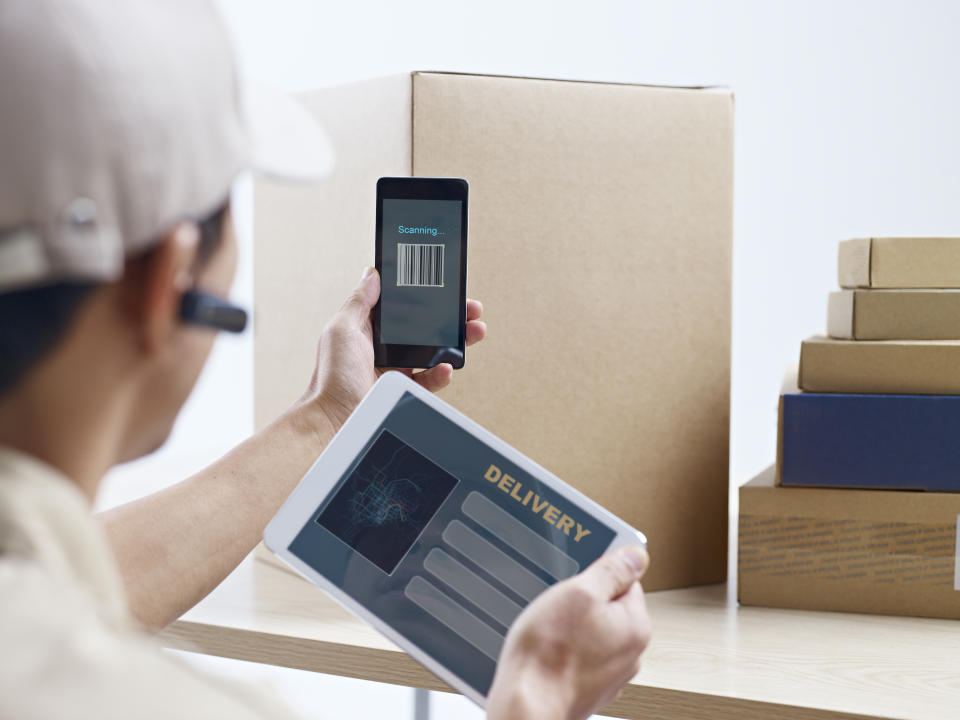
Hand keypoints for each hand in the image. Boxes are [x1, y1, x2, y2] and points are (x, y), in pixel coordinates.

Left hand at [300, 266, 485, 428]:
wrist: (334, 418)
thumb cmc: (332, 375)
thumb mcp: (342, 328)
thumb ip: (360, 301)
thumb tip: (372, 273)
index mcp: (369, 327)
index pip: (404, 306)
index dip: (426, 295)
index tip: (446, 287)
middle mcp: (385, 346)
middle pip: (426, 326)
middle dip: (451, 316)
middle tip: (471, 309)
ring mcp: (397, 368)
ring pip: (435, 350)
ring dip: (457, 341)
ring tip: (474, 332)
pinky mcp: (405, 388)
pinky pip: (431, 378)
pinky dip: (442, 372)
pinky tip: (447, 367)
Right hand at [487, 546, 651, 719]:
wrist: (525, 704)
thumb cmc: (548, 654)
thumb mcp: (578, 593)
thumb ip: (612, 571)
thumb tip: (636, 555)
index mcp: (635, 626)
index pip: (625, 581)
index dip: (596, 575)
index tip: (577, 579)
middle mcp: (629, 653)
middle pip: (608, 607)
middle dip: (581, 602)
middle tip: (558, 606)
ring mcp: (609, 673)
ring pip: (591, 631)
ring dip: (571, 626)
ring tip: (550, 631)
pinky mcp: (588, 686)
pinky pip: (579, 654)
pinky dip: (565, 649)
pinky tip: (548, 650)